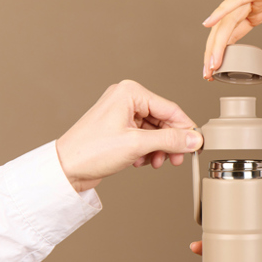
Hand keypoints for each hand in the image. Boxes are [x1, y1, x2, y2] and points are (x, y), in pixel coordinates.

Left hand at [56, 80, 201, 192]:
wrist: (65, 168)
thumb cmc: (90, 151)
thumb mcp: (137, 144)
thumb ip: (169, 140)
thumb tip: (193, 138)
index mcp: (130, 92)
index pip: (170, 109)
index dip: (185, 129)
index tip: (196, 145)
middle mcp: (126, 98)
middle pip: (163, 120)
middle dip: (169, 142)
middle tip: (176, 159)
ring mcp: (121, 113)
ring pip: (154, 131)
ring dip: (157, 149)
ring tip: (154, 162)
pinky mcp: (118, 128)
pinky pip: (143, 137)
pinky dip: (146, 150)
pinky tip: (139, 161)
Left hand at [202, 0, 261, 78]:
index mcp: (259, 13)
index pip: (233, 36)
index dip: (222, 54)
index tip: (215, 73)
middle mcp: (253, 4)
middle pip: (224, 29)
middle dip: (214, 52)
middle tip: (207, 73)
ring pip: (227, 19)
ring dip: (216, 41)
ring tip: (211, 61)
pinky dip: (222, 10)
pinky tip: (209, 23)